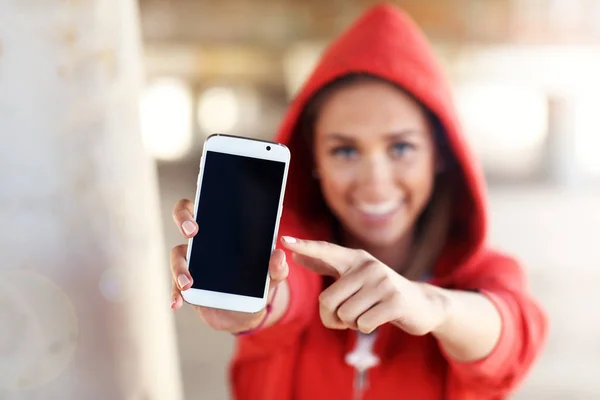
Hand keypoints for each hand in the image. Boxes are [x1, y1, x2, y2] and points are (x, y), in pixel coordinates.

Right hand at [169, 199, 288, 332]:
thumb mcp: (270, 277)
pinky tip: (176, 302)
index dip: (202, 204)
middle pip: (184, 219)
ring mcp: (191, 262)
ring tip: (188, 283)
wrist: (244, 312)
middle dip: (184, 219)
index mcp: (223, 232)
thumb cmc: (255, 284)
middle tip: (192, 232)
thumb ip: (277, 268)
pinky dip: (175, 294)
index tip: (203, 214)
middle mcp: (203, 242)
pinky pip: (175, 286)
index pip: (205, 207)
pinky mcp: (185, 284)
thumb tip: (279, 255)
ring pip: (177, 256)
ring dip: (180, 268)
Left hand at [281, 237, 448, 335]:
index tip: (284, 241)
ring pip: (344, 315)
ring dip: (352, 324)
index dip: (305, 247)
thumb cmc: (380, 292)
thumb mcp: (355, 275)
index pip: (326, 251)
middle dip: (333, 317)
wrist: (422, 304)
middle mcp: (368, 266)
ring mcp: (383, 282)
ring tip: (367, 313)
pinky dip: (366, 328)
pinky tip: (378, 319)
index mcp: (355, 258)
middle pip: (327, 301)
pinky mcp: (395, 301)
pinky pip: (363, 324)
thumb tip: (295, 255)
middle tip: (348, 316)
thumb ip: (326, 265)